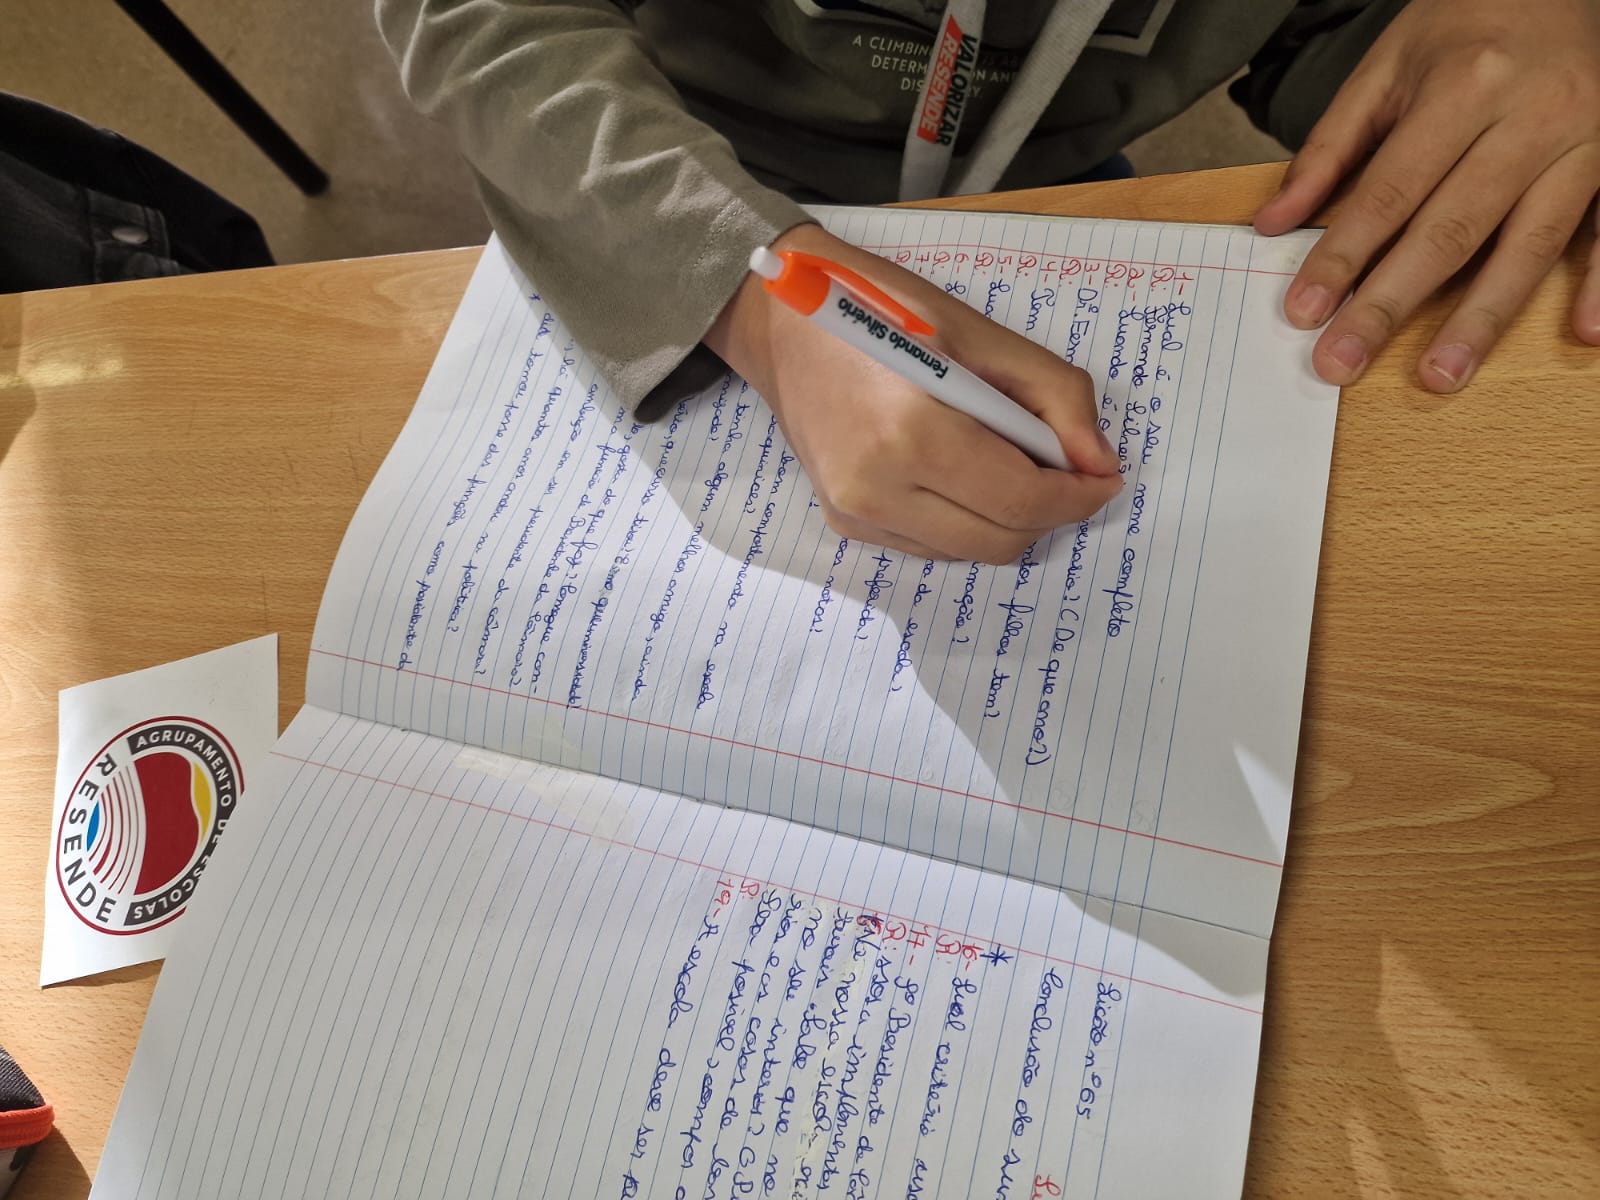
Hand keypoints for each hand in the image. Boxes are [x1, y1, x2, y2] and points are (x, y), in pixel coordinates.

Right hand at [704, 224, 1121, 564]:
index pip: (1021, 499)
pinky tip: (960, 471)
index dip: (1077, 496)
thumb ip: (1054, 397)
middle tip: (1063, 469)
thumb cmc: (879, 307)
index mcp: (911, 433)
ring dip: (1007, 519)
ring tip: (1005, 461)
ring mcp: (856, 513)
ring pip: (969, 552)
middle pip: (1000, 540)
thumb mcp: (979, 332)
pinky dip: (966, 520)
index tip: (1104, 479)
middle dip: (1048, 512)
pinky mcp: (845, 522)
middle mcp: (878, 489)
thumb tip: (1098, 465)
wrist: (779, 321)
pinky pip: (932, 546)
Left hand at [1254, 0, 1599, 390]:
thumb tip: (1274, 224)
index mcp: (1463, 88)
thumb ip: (1329, 148)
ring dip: (1482, 318)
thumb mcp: (1385, 67)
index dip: (1342, 256)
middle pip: (1451, 229)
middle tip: (1341, 363)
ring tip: (1439, 377)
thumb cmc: (1465, 27)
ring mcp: (1585, 143)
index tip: (1302, 311)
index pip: (1390, 192)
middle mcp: (1529, 118)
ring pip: (1530, 244)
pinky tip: (1584, 333)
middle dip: (1390, 304)